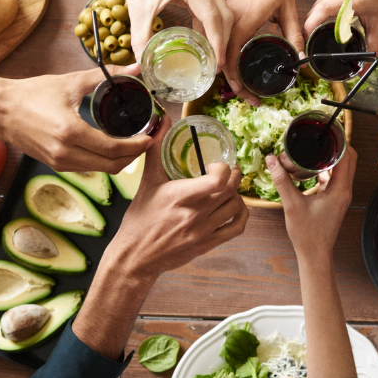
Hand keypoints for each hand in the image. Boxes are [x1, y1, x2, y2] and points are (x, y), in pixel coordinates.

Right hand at [0, 69, 152, 170]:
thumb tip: (136, 69)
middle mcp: (65, 153)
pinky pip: (88, 167)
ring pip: (101, 169)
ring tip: (133, 141)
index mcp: (71, 132)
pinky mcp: (55, 164)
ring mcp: (59, 162)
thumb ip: (106, 75)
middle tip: (147, 139)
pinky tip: (112, 145)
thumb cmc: (32, 94)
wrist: (0, 111)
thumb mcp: (71, 81)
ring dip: (120, 160)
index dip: (138, 146)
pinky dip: (104, 160)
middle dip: (134, 155)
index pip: (114, 149)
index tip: (151, 136)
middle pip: (112, 166)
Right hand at [112, 129, 247, 276]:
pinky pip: (237, 228)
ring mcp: (203, 231)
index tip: (215, 165)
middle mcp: (195, 214)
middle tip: (229, 170)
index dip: (223, 169)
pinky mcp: (208, 244)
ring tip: (229, 188)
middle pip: (231, 190)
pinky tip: (235, 207)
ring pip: (236, 207)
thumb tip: (162, 120)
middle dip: (234, 176)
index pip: (218, 181)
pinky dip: (242, 214)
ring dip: (237, 194)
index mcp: (180, 196)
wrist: (136, 256)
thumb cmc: (140, 219)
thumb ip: (156, 149)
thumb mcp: (147, 181)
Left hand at [119, 0, 233, 70]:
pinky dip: (212, 24)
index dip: (218, 43)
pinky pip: (215, 7)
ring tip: (212, 55)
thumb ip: (140, 39)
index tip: (218, 63)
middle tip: (216, 64)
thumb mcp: (138, 9)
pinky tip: (202, 38)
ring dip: (220, 33)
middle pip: (225, 16)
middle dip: (223, 41)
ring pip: (223, 12)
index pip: (213, 19)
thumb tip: (140, 64)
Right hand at [224, 0, 301, 92]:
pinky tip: (240, 68)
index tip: (245, 92)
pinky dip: (227, 58)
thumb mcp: (288, 9)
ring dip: (229, 71)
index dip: (235, 79)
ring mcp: (224, 20)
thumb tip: (301, 56)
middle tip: (250, 98)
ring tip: (244, 88)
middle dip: (233, 82)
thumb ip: (294, 34)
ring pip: (220, 52)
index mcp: (243, 21)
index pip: (231, 57)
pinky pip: (221, 43)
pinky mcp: (225, 18)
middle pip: (222, 60)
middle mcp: (229, 22)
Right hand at [265, 143, 356, 261]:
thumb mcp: (291, 204)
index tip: (328, 129)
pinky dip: (326, 169)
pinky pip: (334, 178)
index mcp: (340, 189)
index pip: (348, 156)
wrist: (314, 254)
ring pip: (342, 168)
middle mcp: (345, 190)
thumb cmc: (307, 234)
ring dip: (332, 157)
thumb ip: (282, 180)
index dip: (340, 140)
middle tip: (321, 134)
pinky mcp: (334, 200)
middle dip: (337, 145)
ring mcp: (340, 195)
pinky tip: (310, 166)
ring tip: (315, 145)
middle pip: (348, 159)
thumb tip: (272, 159)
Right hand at [303, 0, 377, 54]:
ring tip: (330, 31)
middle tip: (320, 45)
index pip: (314, 18)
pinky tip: (336, 16)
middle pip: (312, 15)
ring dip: (319, 20)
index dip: (308, 34)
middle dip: (314, 31)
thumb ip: (373, 43)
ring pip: (315, 8)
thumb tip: (369, 61)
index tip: (308, 46)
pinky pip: (321, 0)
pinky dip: (324, 11)